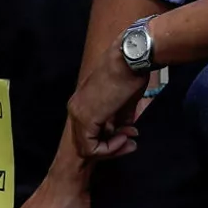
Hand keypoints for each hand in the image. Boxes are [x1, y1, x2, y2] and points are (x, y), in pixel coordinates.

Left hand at [67, 40, 153, 162]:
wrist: (130, 59)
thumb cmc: (130, 73)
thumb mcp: (125, 101)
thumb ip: (120, 119)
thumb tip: (125, 132)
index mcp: (82, 102)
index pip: (92, 131)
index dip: (112, 139)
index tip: (131, 134)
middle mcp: (75, 108)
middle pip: (88, 141)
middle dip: (113, 146)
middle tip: (132, 141)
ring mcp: (78, 114)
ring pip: (88, 148)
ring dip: (112, 148)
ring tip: (130, 139)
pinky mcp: (85, 119)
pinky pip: (92, 148)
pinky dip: (110, 149)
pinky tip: (124, 137)